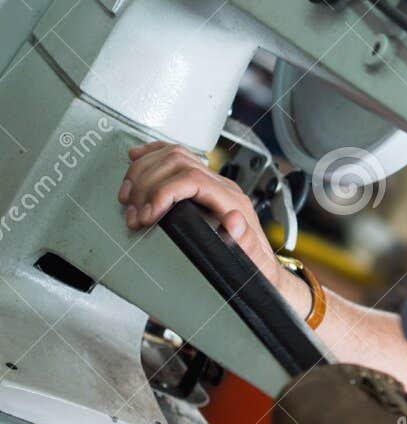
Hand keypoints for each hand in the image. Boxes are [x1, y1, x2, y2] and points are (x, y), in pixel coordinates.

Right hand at [119, 142, 307, 313]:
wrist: (260, 267)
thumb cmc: (254, 265)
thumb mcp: (253, 261)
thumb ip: (246, 243)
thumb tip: (234, 222)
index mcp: (234, 202)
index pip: (192, 179)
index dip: (162, 191)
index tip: (146, 214)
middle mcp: (223, 188)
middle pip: (178, 163)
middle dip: (147, 185)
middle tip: (134, 212)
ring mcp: (212, 183)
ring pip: (173, 156)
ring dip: (144, 172)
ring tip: (130, 198)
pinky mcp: (202, 185)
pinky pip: (176, 158)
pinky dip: (152, 155)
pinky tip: (137, 159)